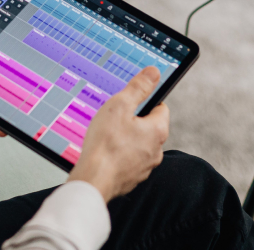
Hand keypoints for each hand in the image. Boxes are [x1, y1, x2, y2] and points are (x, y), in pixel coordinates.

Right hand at [68, 66, 168, 202]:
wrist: (92, 180)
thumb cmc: (105, 144)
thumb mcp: (120, 105)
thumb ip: (138, 87)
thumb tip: (154, 72)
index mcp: (158, 131)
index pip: (160, 108)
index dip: (145, 101)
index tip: (130, 101)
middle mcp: (156, 151)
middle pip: (148, 127)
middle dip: (133, 121)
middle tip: (113, 118)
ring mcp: (144, 167)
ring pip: (138, 145)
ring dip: (126, 139)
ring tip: (106, 136)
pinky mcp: (131, 179)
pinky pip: (128, 161)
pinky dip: (118, 156)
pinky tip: (104, 153)